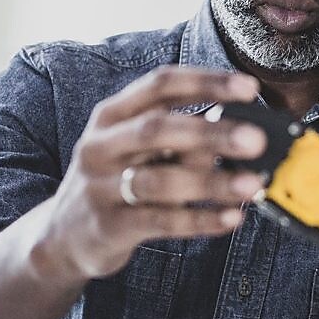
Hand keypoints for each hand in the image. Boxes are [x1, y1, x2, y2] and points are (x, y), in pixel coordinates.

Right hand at [39, 66, 267, 279]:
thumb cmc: (115, 181)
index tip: (249, 88)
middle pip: (158, 129)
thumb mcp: (136, 150)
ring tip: (251, 184)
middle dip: (211, 133)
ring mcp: (99, 187)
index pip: (160, 85)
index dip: (205, 82)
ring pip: (160, 180)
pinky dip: (200, 219)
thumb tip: (241, 133)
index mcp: (111, 114)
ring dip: (211, 182)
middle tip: (256, 139)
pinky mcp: (108, 226)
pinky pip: (161, 221)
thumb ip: (180, 139)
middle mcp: (101, 145)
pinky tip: (231, 218)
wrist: (62, 236)